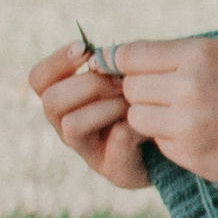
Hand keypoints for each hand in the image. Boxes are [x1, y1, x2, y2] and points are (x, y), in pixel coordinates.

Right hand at [29, 42, 147, 189]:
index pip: (39, 79)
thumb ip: (113, 65)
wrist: (178, 141)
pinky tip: (150, 123)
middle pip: (52, 101)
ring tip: (136, 102)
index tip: (84, 47)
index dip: (56, 62)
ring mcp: (88, 150)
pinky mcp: (114, 170)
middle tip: (123, 81)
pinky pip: (115, 143)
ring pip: (72, 124)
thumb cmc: (149, 101)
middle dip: (89, 84)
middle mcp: (67, 125)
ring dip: (108, 107)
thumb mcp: (129, 77)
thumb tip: (105, 54)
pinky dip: (133, 128)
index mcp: (66, 99)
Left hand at [111, 37, 217, 212]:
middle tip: (171, 102)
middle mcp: (191, 83)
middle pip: (129, 86)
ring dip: (153, 120)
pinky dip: (172, 143)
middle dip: (143, 95)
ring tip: (188, 121)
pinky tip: (205, 140)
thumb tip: (131, 59)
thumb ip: (189, 59)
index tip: (128, 74)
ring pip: (137, 117)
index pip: (129, 53)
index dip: (123, 65)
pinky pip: (158, 144)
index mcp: (203, 53)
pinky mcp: (191, 153)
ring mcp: (188, 120)